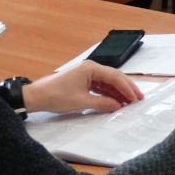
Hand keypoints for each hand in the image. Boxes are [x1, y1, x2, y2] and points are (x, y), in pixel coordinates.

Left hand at [23, 61, 142, 113]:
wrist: (36, 97)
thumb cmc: (56, 96)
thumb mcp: (82, 101)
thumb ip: (102, 103)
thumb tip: (118, 106)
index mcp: (91, 68)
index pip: (114, 77)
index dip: (126, 88)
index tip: (135, 98)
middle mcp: (90, 68)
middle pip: (114, 77)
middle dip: (126, 88)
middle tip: (138, 98)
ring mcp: (86, 74)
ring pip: (108, 82)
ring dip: (117, 92)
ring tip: (128, 101)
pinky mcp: (82, 81)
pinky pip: (100, 86)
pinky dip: (108, 93)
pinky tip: (115, 100)